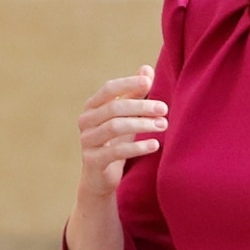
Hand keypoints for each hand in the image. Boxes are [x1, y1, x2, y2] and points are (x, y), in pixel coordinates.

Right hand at [77, 67, 166, 200]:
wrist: (100, 179)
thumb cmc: (115, 143)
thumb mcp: (126, 118)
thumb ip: (134, 95)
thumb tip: (147, 69)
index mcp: (92, 107)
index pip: (109, 89)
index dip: (129, 84)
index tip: (150, 81)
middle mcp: (85, 121)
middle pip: (114, 108)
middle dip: (141, 106)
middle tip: (164, 108)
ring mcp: (87, 141)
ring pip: (115, 127)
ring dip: (142, 125)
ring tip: (163, 125)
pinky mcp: (93, 161)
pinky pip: (116, 151)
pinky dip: (137, 147)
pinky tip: (155, 145)